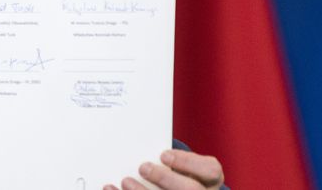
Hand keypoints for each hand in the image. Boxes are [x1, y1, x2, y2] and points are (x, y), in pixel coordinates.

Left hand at [105, 149, 223, 189]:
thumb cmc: (177, 173)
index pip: (210, 170)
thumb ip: (168, 156)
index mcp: (209, 179)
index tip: (163, 154)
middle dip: (165, 178)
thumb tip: (138, 137)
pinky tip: (112, 189)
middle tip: (143, 167)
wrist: (175, 188)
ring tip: (125, 181)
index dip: (188, 162)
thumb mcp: (181, 164)